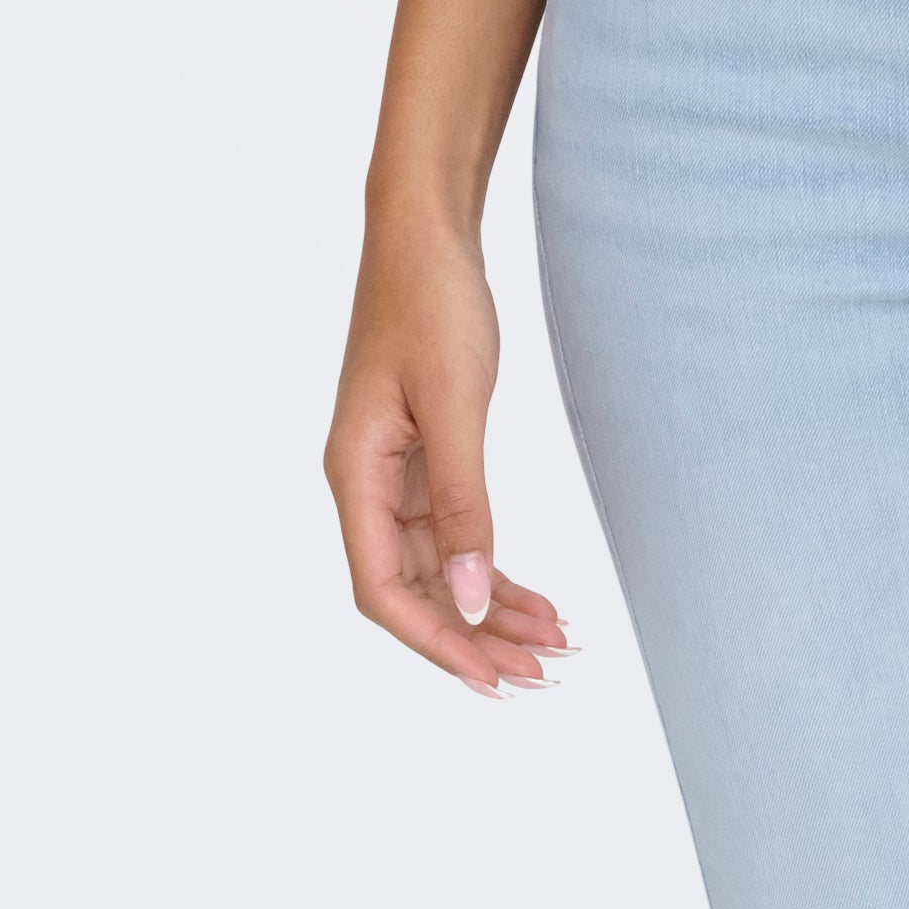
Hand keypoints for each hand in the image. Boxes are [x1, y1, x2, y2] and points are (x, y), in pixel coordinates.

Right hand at [327, 215, 569, 696]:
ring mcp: (395, 472)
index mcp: (354, 475)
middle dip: (475, 636)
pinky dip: (494, 564)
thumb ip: (464, 501)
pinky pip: (456, 531)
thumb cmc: (431, 302)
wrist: (427, 231)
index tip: (492, 677)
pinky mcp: (425, 454)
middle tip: (543, 673)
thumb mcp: (454, 402)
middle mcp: (367, 484)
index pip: (384, 590)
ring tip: (554, 645)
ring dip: (492, 607)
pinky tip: (536, 595)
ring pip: (442, 566)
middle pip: (415, 590)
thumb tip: (471, 596)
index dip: (435, 641)